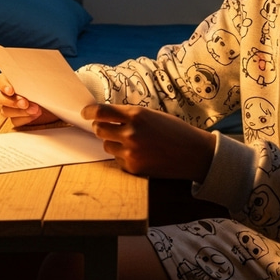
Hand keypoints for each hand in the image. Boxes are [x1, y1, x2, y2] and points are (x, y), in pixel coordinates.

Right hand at [0, 73, 58, 128]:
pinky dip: (24, 119)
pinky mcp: (18, 118)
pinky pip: (15, 121)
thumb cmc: (52, 87)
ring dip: (20, 111)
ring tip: (35, 109)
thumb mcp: (47, 78)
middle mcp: (11, 94)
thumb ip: (39, 75)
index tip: (11, 90)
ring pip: (6, 111)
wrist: (61, 103)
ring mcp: (13, 107)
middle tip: (25, 103)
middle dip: (13, 101)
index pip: (0, 80)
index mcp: (13, 79)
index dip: (3, 85)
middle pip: (1, 98)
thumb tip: (37, 70)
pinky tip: (35, 115)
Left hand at [82, 103, 215, 180]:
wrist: (193, 153)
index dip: (89, 112)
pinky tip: (140, 153)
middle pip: (99, 129)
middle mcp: (131, 133)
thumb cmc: (175, 131)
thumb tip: (105, 116)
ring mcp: (131, 152)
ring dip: (113, 142)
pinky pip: (117, 159)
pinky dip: (123, 155)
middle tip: (109, 127)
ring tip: (131, 142)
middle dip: (101, 127)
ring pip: (106, 145)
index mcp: (137, 115)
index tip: (85, 113)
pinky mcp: (133, 168)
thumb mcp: (152, 115)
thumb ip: (129, 115)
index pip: (101, 111)